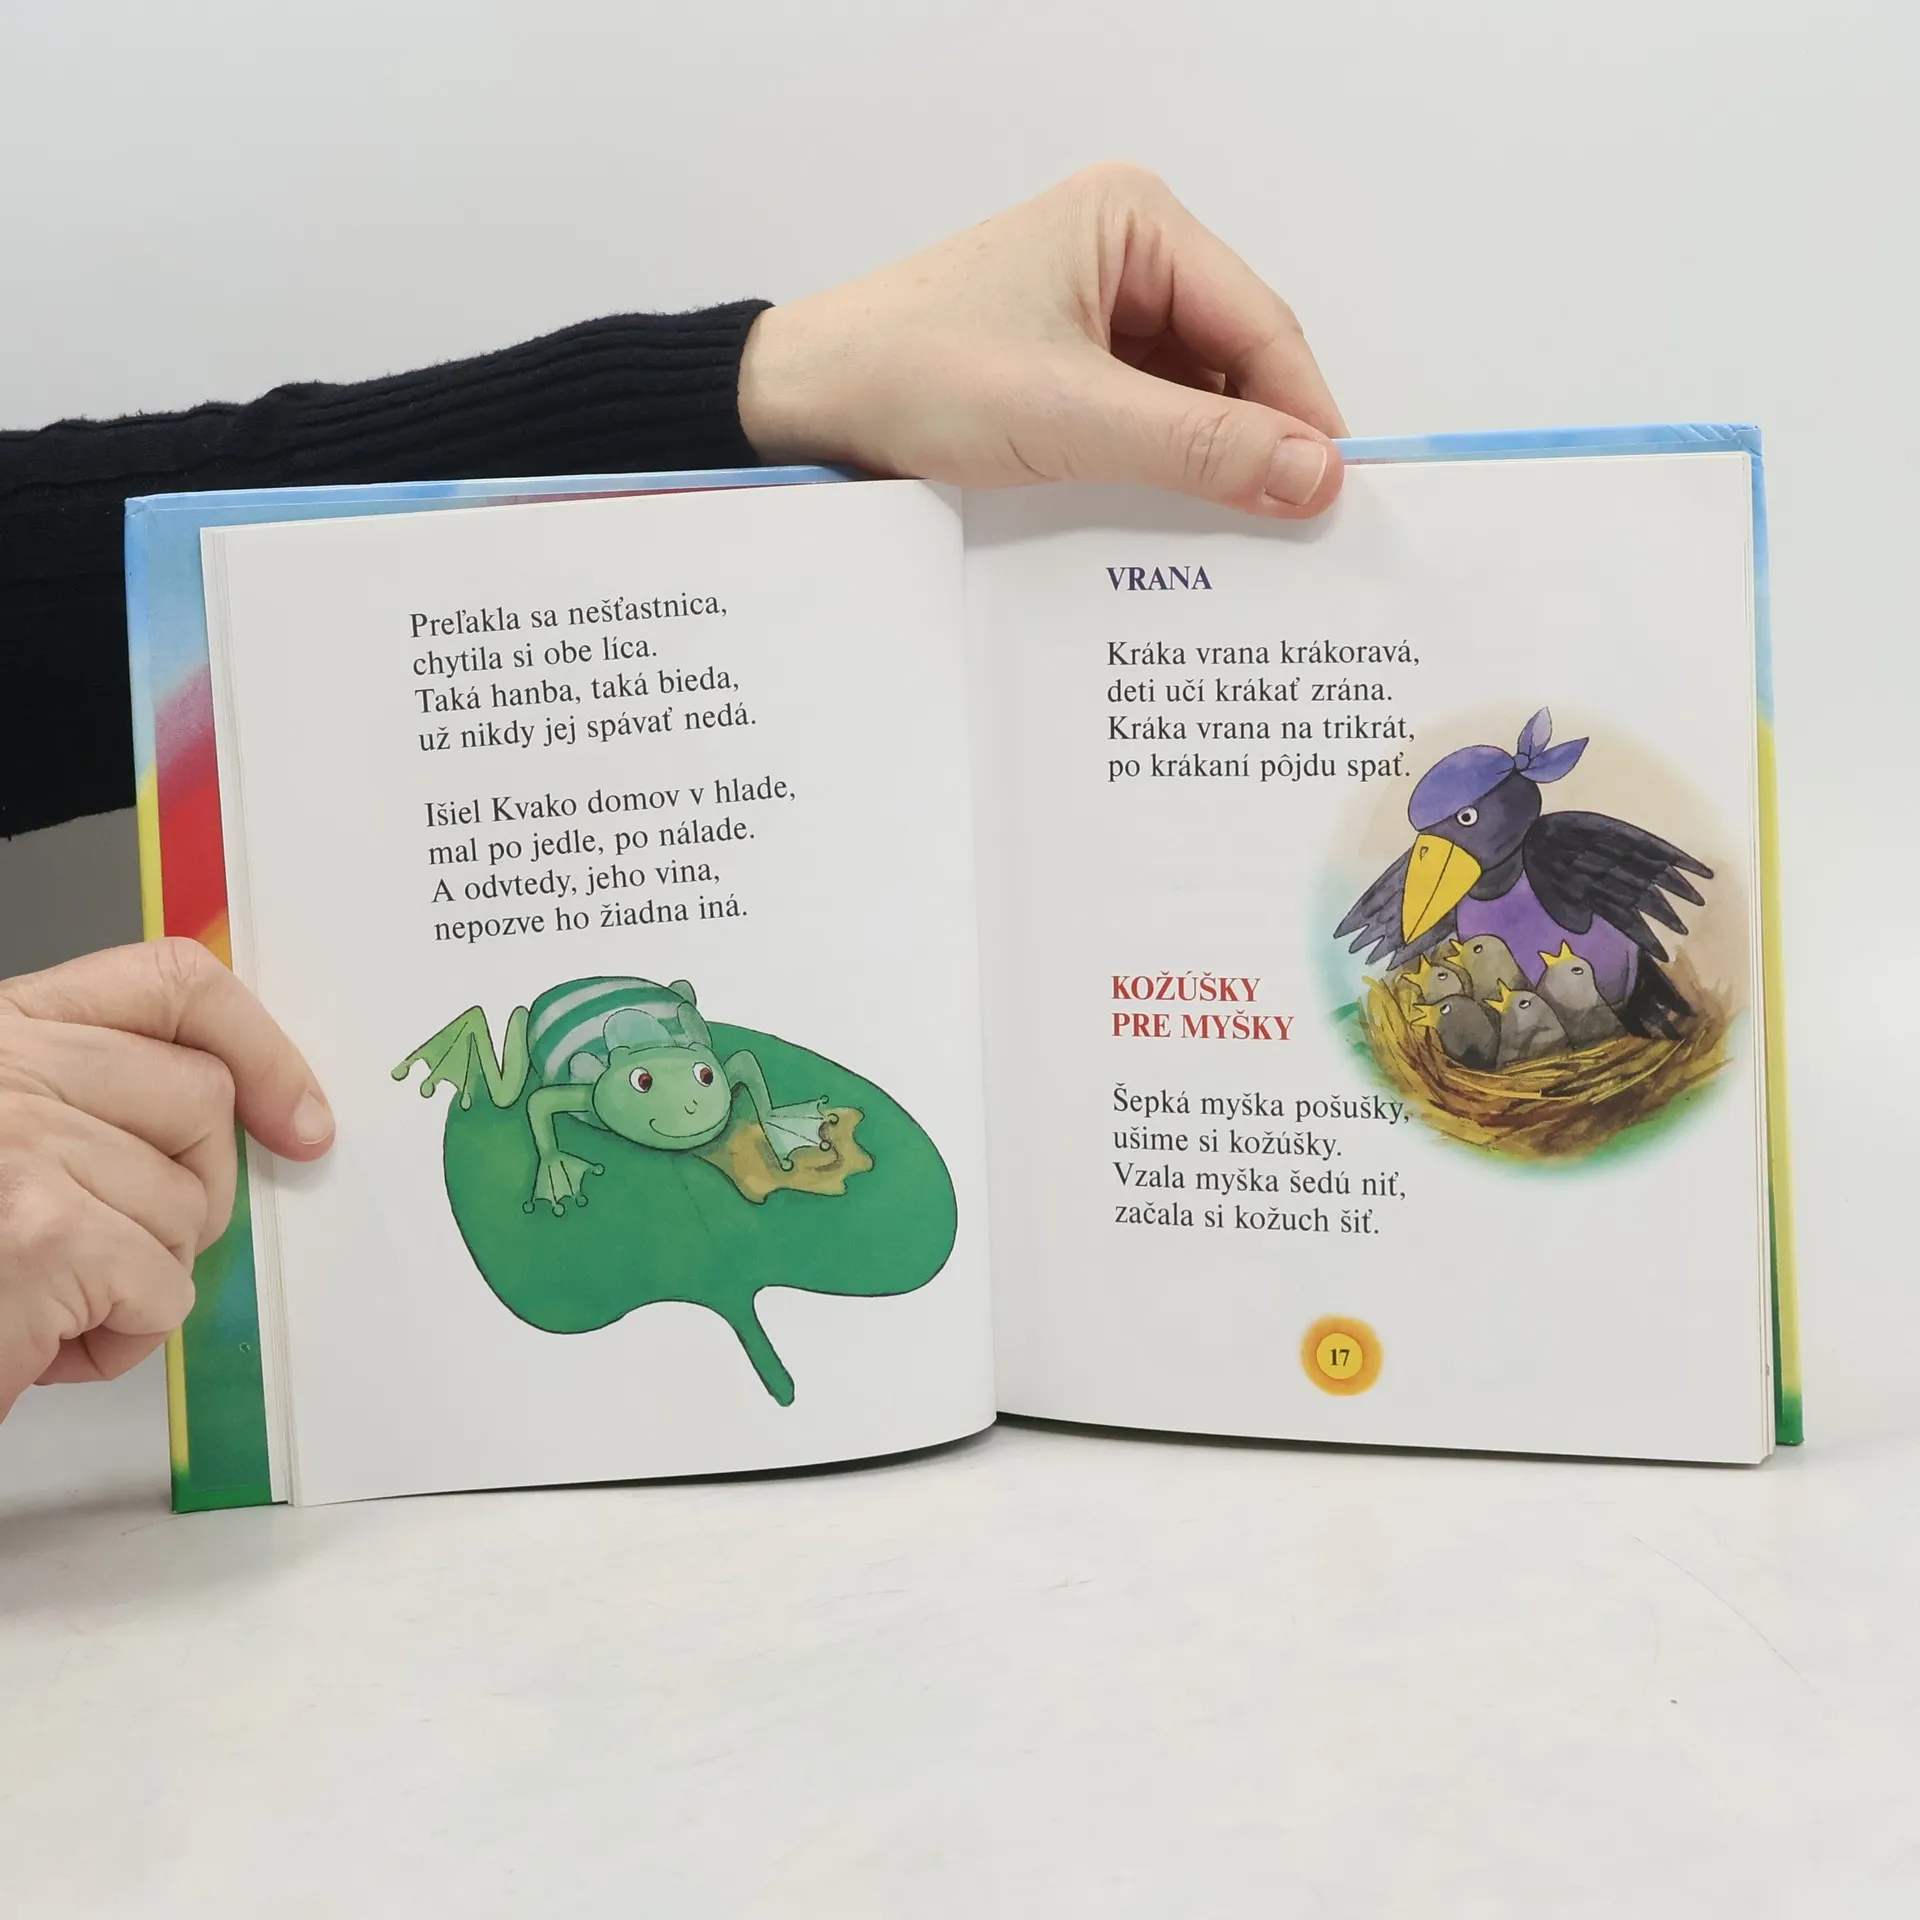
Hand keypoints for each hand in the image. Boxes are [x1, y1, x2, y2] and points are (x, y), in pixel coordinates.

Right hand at [0, 939, 332, 1419]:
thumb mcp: (10, 1133)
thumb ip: (97, 1099)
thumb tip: (248, 1110)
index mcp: (2, 1031)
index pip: (171, 982)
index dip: (259, 1048)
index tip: (298, 1119)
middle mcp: (8, 1070)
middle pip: (203, 1102)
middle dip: (190, 1192)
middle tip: (116, 1245)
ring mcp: (23, 1148)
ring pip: (188, 1206)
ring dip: (144, 1277)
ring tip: (54, 1298)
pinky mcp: (44, 1237)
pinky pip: (164, 1288)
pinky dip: (122, 1337)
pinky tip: (47, 1343)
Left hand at [739, 162, 1346, 518]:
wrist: (803, 405)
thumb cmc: (915, 377)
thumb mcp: (1072, 416)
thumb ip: (1197, 447)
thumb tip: (1314, 477)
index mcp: (1135, 223)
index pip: (1258, 323)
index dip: (1303, 414)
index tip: (1335, 498)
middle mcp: (1125, 256)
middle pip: (1233, 359)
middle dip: (1260, 442)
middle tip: (1299, 533)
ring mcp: (1095, 312)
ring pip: (1192, 397)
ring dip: (1211, 464)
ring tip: (1243, 541)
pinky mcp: (1068, 367)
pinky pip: (1145, 420)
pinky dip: (1163, 470)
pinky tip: (1176, 523)